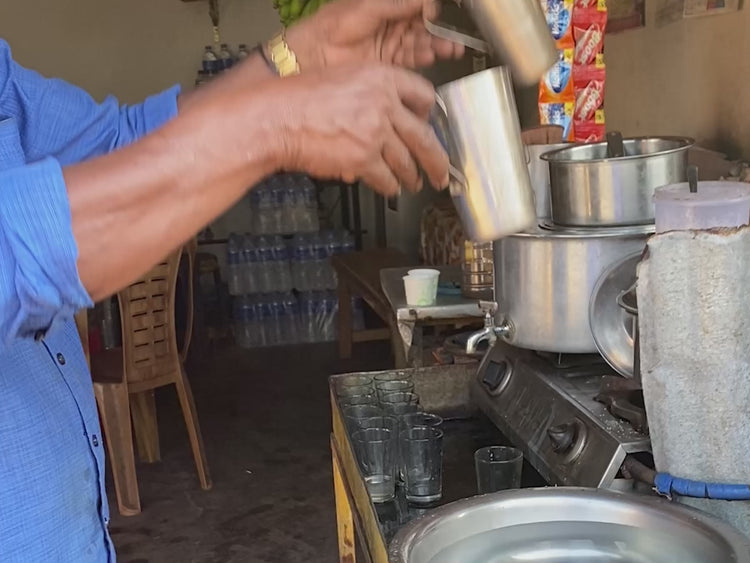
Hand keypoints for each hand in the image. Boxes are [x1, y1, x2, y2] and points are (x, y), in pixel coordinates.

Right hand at [265, 64, 448, 195]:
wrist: (278, 118)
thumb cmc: (299, 98)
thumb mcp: (343, 78)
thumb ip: (373, 92)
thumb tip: (392, 115)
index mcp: (382, 78)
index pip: (423, 95)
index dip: (429, 114)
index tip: (430, 126)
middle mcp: (384, 104)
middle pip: (425, 136)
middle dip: (436, 160)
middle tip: (442, 172)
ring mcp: (376, 133)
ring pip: (406, 162)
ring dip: (411, 177)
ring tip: (413, 184)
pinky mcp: (364, 158)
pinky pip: (386, 179)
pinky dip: (389, 187)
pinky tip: (389, 189)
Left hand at [287, 0, 463, 70]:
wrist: (314, 54)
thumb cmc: (334, 25)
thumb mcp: (368, 7)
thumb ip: (397, 4)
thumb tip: (425, 2)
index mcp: (389, 5)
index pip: (419, 6)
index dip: (431, 11)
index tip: (437, 15)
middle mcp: (394, 23)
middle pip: (425, 26)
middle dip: (440, 32)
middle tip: (454, 39)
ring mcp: (393, 43)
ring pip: (421, 43)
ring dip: (436, 46)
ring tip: (449, 49)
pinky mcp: (389, 62)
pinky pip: (411, 59)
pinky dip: (422, 58)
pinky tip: (430, 56)